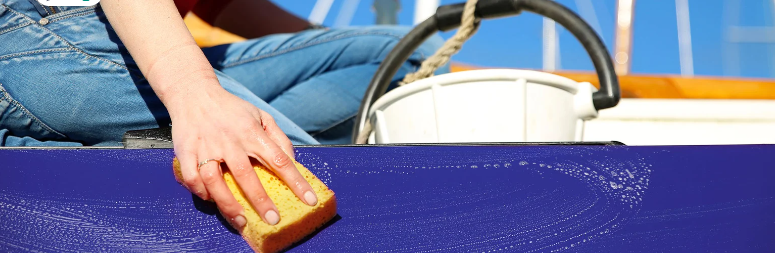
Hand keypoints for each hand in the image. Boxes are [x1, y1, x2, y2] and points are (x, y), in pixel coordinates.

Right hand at [167, 82, 317, 229]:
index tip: (309, 200)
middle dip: (260, 201)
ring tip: (241, 221)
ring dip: (227, 203)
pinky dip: (201, 192)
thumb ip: (279, 138)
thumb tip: (292, 161)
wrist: (194, 94)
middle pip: (246, 175)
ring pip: (214, 180)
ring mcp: (206, 147)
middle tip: (273, 220)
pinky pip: (192, 178)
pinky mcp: (186, 152)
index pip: (279, 160)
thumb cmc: (232, 110)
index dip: (297, 182)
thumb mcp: (261, 115)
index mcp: (252, 133)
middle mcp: (230, 141)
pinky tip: (211, 200)